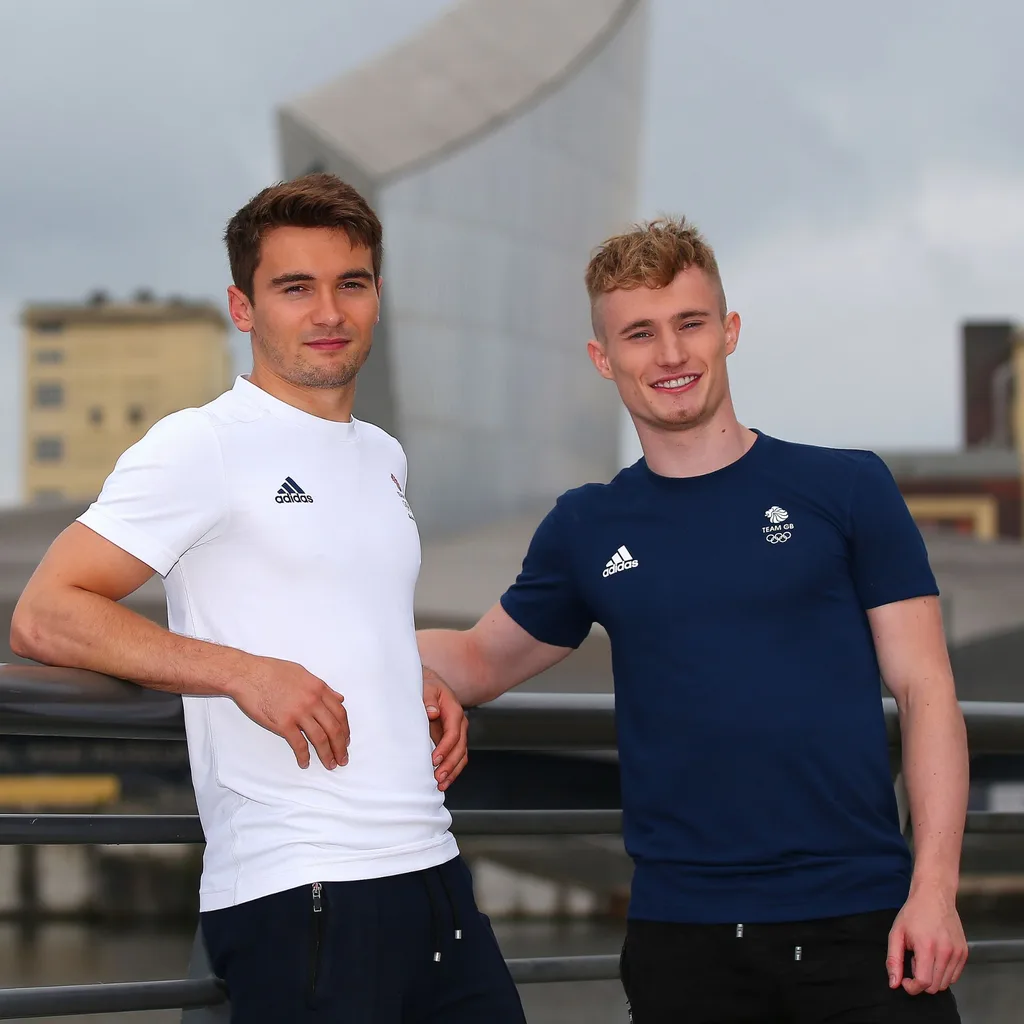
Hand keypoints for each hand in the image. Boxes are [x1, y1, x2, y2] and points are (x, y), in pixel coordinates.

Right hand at [231, 656, 349, 770]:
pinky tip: (305, 762)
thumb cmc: (271, 671)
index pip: (340, 713)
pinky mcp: (283, 723)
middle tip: (342, 758)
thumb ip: (322, 687)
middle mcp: (312, 700)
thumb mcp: (302, 673)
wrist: (247, 674)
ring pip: (320, 738)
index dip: (345, 729)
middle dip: (340, 746)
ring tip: (330, 764)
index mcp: (318, 688)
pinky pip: (299, 744)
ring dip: (327, 754)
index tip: (345, 740)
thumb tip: (338, 698)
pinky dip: (304, 756)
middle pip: (334, 728)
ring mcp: (298, 713)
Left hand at [423, 667, 467, 791]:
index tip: (434, 760)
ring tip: (440, 785)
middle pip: (460, 748)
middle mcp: (459, 723)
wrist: (429, 684)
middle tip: (438, 778)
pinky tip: (443, 781)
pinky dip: (451, 770)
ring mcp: (457, 733)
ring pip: (461, 756)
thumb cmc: (427, 686)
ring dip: (452, 771)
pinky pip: (456, 757)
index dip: (445, 748)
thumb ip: (428, 699)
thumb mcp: (427, 687)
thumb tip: (432, 713)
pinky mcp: (451, 740)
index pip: (454, 734)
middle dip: (450, 765)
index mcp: (454, 710)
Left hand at [887, 884, 967, 994]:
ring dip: (932, 977)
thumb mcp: (896, 933)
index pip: (923, 982)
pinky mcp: (964, 953)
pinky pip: (954, 976)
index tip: (905, 980)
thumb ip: (893, 960)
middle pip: (935, 986)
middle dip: (921, 980)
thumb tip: (894, 983)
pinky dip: (943, 973)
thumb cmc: (913, 913)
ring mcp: (958, 953)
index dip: (912, 987)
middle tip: (914, 960)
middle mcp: (946, 952)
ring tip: (924, 956)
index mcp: (927, 947)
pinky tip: (934, 956)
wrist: (934, 896)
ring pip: (945, 983)